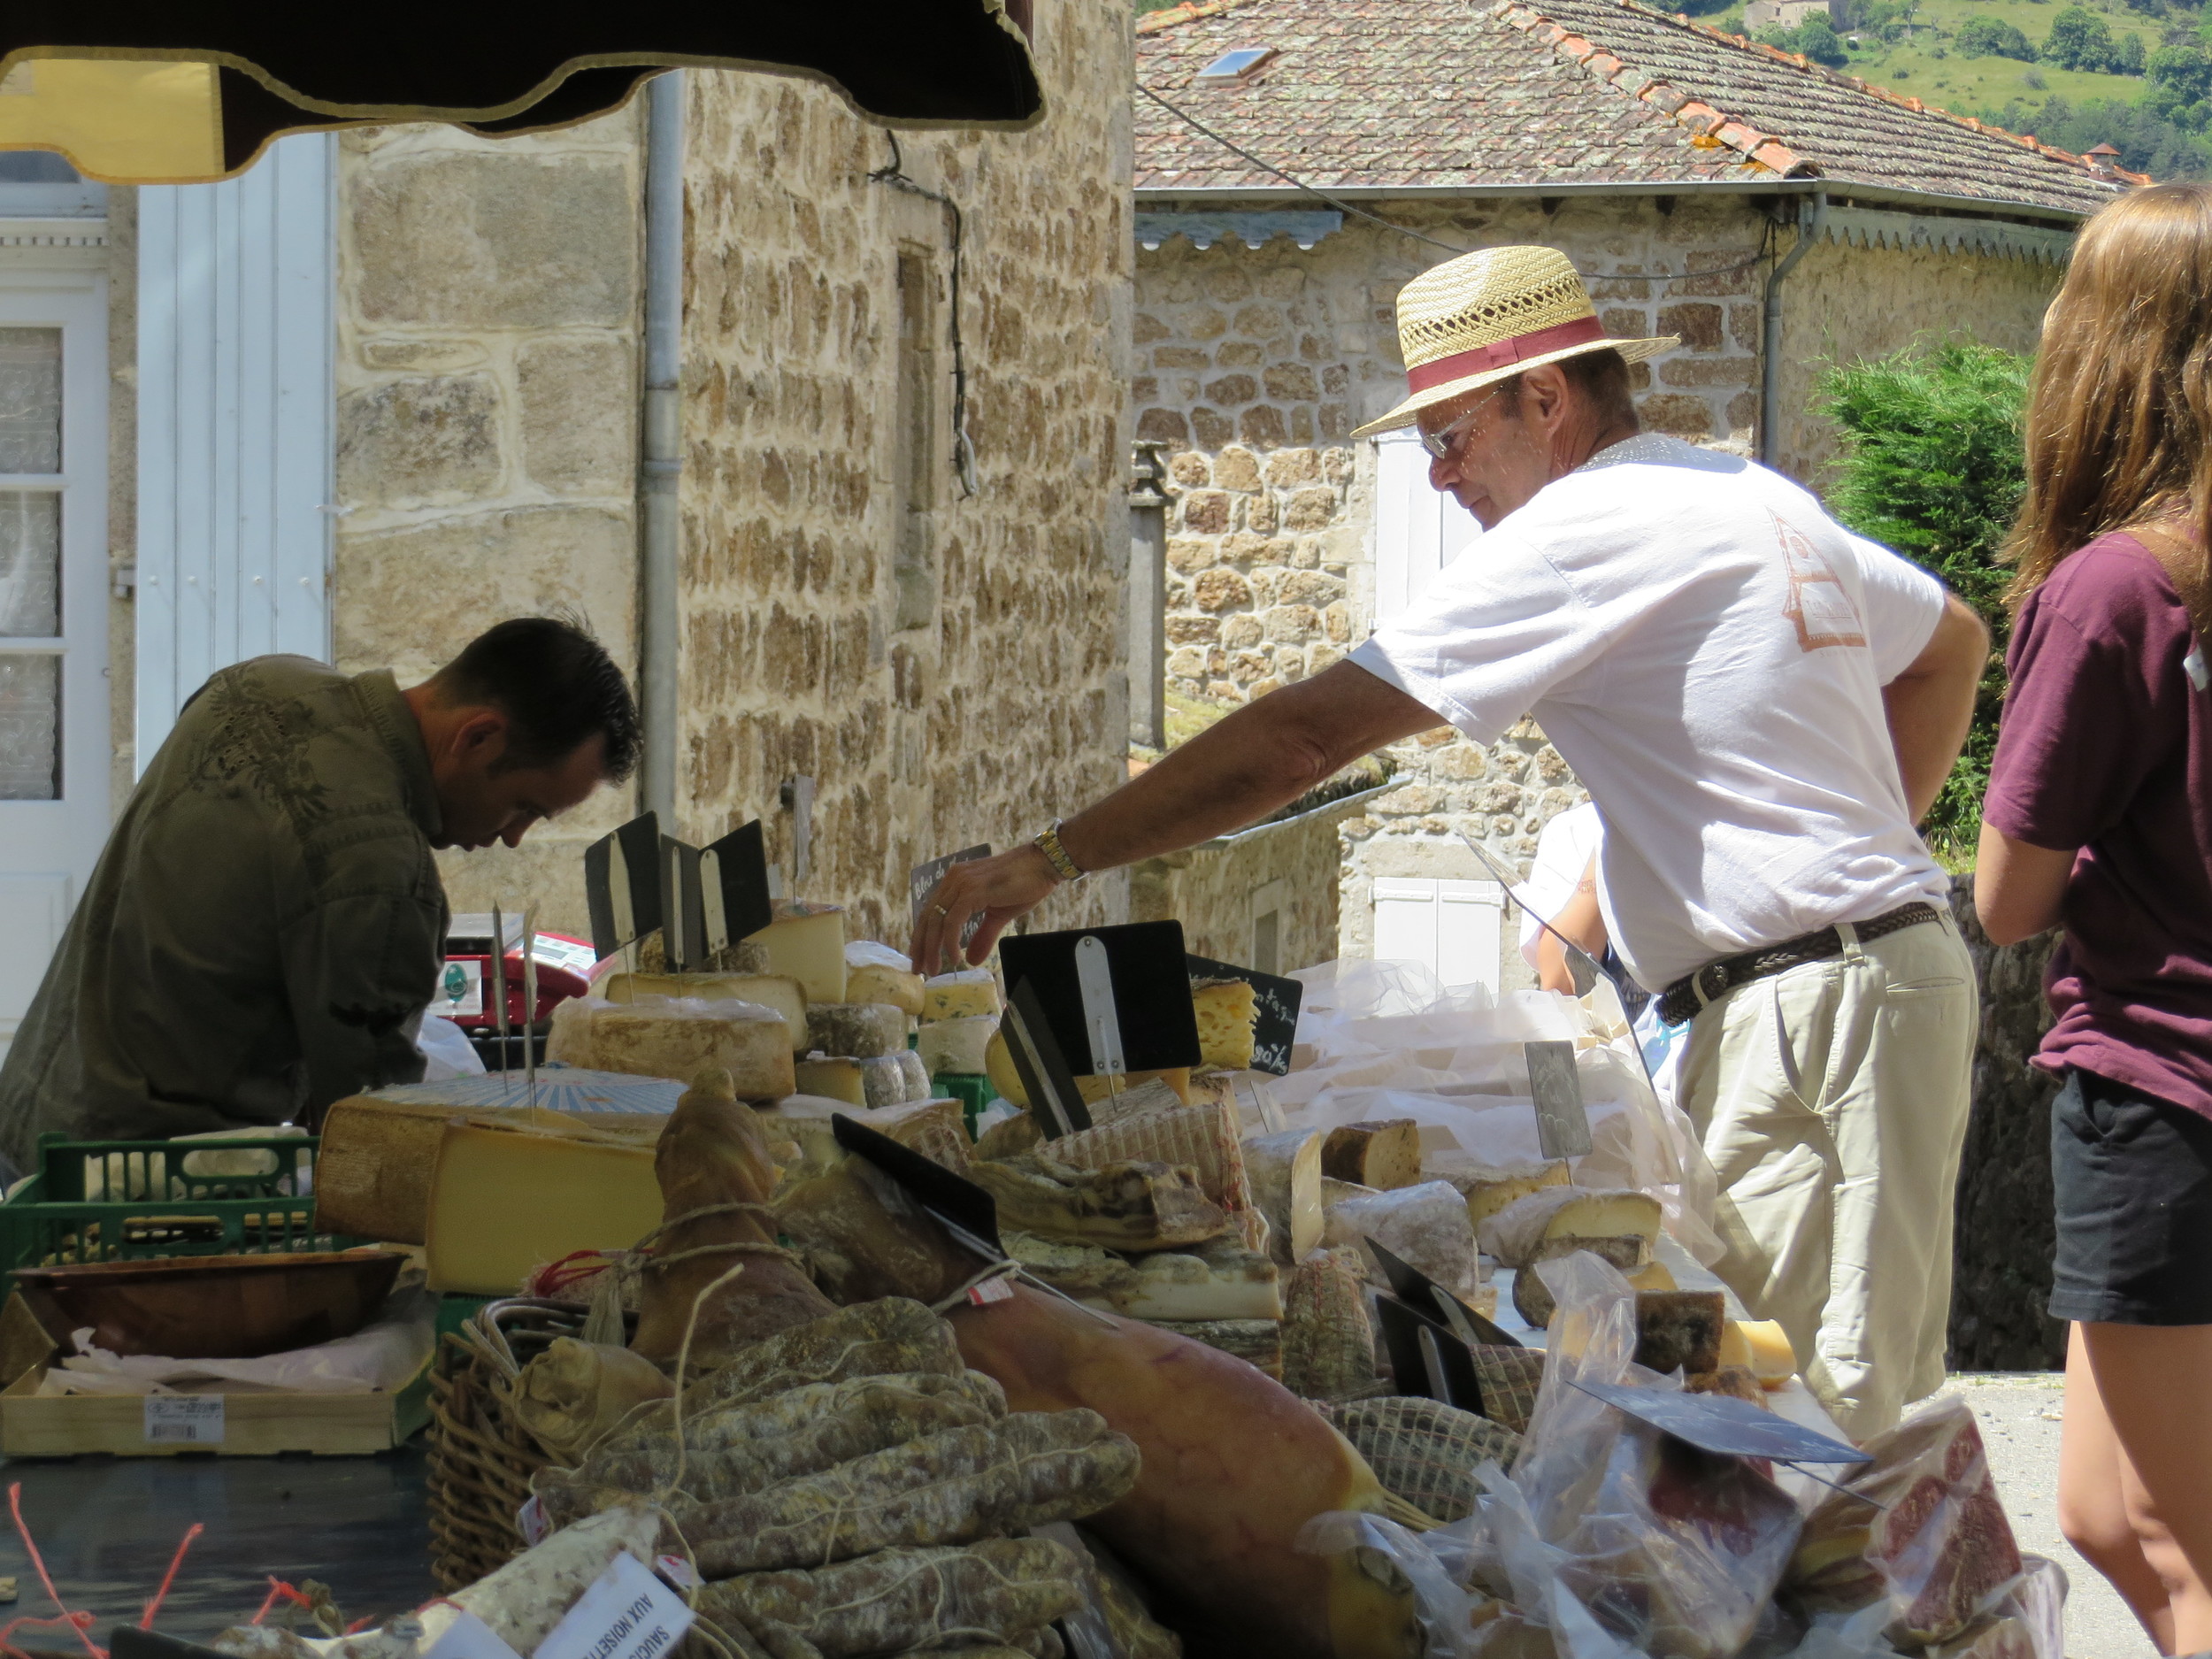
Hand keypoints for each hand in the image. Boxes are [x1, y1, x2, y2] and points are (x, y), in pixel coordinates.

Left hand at [910, 845, 1062, 973]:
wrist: (1043, 865)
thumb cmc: (1024, 885)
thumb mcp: (999, 916)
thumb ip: (983, 935)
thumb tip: (971, 960)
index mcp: (956, 882)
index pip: (930, 913)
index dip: (922, 937)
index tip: (920, 960)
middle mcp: (954, 880)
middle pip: (927, 918)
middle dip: (920, 947)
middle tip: (919, 971)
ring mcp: (962, 884)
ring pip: (936, 921)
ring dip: (932, 948)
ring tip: (934, 970)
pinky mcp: (973, 891)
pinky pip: (953, 921)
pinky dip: (950, 941)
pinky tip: (955, 957)